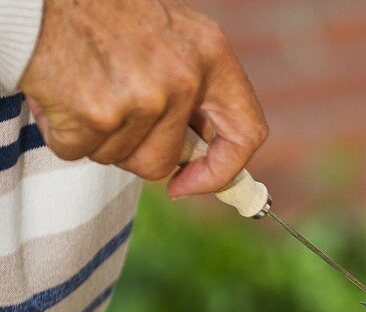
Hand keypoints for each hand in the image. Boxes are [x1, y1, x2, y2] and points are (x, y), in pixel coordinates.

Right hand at [19, 0, 266, 196]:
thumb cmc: (103, 12)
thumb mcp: (171, 35)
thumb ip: (197, 87)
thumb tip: (202, 157)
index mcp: (212, 54)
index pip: (247, 133)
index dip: (222, 170)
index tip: (188, 181)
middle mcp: (185, 78)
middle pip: (166, 159)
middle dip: (135, 151)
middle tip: (110, 116)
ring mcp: (143, 99)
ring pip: (122, 158)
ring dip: (97, 138)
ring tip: (84, 91)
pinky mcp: (97, 113)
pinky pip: (78, 152)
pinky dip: (62, 134)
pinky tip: (58, 95)